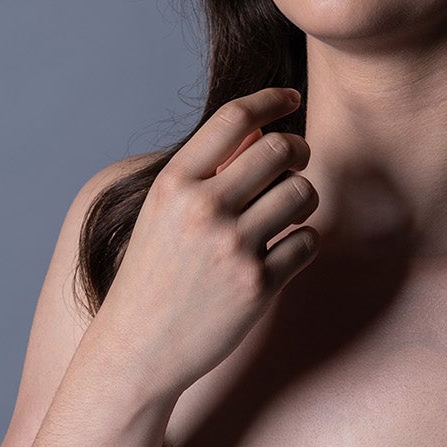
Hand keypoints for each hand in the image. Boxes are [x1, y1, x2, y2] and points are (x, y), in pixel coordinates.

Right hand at [95, 87, 319, 400]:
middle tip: (295, 161)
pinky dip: (303, 240)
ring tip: (286, 210)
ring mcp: (232, 249)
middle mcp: (203, 210)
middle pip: (279, 148)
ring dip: (304, 197)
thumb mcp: (164, 213)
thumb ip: (208, 171)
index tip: (291, 97)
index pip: (234, 117)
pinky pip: (309, 241)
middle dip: (297, 149)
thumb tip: (263, 128)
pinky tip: (284, 249)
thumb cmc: (154, 273)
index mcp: (174, 184)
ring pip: (302, 193)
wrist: (138, 349)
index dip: (271, 99)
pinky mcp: (258, 287)